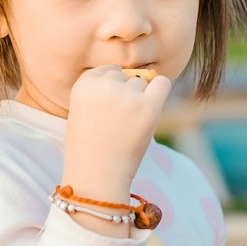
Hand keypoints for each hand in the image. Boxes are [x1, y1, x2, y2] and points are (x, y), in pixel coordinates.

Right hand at [63, 64, 171, 202]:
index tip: (107, 111)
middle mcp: (105, 85)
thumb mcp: (84, 112)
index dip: (110, 89)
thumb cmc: (90, 148)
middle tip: (118, 121)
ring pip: (142, 83)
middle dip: (124, 93)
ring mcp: (128, 95)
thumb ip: (103, 91)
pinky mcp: (149, 106)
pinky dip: (159, 91)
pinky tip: (152, 108)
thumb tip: (142, 75)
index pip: (106, 70)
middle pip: (124, 76)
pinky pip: (162, 83)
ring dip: (140, 99)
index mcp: (84, 84)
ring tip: (129, 125)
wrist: (96, 175)